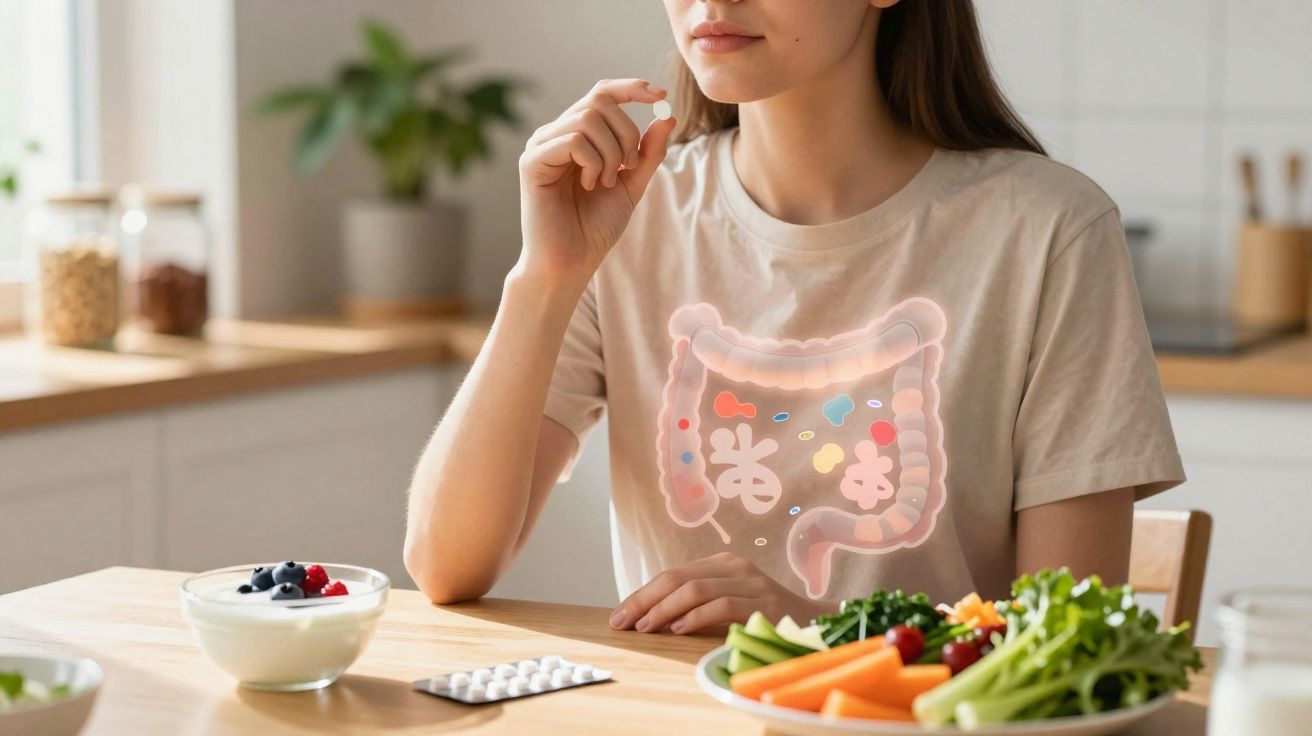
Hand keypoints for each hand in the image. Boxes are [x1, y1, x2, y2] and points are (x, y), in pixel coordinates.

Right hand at [517, 78, 676, 286]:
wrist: (570, 263)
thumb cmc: (595, 228)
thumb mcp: (632, 185)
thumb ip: (647, 153)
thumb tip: (667, 115)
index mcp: (576, 135)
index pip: (602, 93)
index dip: (631, 88)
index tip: (660, 95)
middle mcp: (555, 134)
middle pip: (599, 101)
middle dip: (625, 132)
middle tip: (626, 168)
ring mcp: (541, 145)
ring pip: (588, 117)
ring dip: (610, 151)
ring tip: (604, 181)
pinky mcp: (532, 162)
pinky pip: (573, 139)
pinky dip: (592, 161)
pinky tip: (588, 185)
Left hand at [609, 553, 832, 634]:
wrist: (817, 625)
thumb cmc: (765, 618)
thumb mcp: (729, 602)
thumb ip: (697, 602)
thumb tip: (646, 617)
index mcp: (723, 563)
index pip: (673, 574)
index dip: (642, 593)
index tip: (619, 615)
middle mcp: (736, 566)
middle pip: (677, 577)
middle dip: (643, 600)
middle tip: (621, 622)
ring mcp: (751, 583)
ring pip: (695, 589)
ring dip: (663, 610)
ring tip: (644, 627)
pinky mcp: (764, 603)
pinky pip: (721, 605)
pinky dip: (694, 617)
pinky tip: (677, 629)